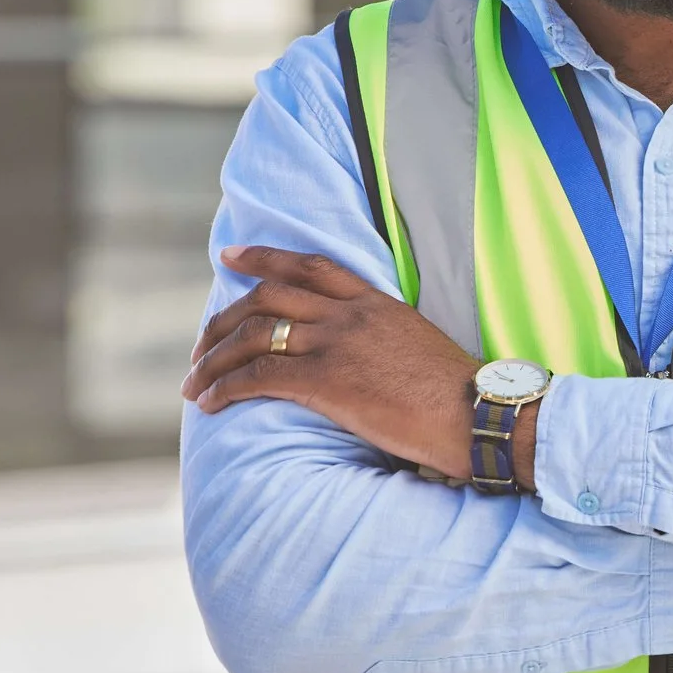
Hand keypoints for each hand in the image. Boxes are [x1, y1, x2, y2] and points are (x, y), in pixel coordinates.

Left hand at [183, 247, 502, 483]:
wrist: (477, 414)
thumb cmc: (457, 396)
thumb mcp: (419, 346)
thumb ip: (384, 339)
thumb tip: (364, 357)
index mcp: (374, 302)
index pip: (310, 266)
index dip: (263, 258)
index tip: (231, 258)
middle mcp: (349, 314)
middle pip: (266, 297)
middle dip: (223, 318)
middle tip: (201, 343)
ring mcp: (336, 344)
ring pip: (252, 335)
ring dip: (214, 359)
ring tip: (196, 382)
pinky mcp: (326, 380)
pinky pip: (258, 376)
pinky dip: (226, 387)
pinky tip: (211, 403)